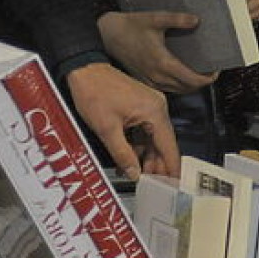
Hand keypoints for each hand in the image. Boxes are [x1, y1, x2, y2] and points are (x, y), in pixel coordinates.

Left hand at [67, 62, 179, 178]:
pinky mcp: (140, 106)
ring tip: (137, 176)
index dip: (172, 168)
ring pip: (152, 138)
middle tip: (152, 186)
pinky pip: (144, 130)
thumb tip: (134, 174)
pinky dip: (138, 145)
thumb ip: (123, 155)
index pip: (169, 146)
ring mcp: (149, 106)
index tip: (174, 185)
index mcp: (154, 111)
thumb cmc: (95, 93)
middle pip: (162, 143)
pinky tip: (129, 159)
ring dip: (145, 156)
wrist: (84, 71)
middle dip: (157, 165)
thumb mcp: (107, 130)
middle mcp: (156, 107)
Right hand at [96, 10, 216, 93]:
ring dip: (191, 85)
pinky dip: (178, 85)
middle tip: (210, 70)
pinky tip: (181, 73)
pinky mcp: (145, 80)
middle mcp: (158, 76)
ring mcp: (150, 80)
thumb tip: (196, 20)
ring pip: (178, 90)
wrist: (106, 35)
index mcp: (163, 63)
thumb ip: (177, 19)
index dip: (208, 78)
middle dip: (202, 82)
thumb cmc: (129, 26)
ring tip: (199, 72)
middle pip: (188, 88)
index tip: (216, 70)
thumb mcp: (155, 18)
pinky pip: (167, 88)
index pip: (192, 80)